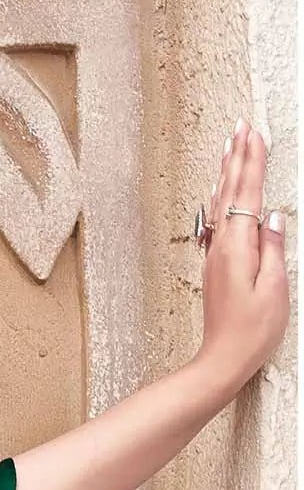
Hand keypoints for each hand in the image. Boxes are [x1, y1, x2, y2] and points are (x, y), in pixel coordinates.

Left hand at [194, 115, 289, 397]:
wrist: (221, 361)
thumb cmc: (249, 332)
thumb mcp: (274, 288)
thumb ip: (274, 249)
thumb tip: (274, 218)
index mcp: (237, 247)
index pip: (248, 193)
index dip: (253, 161)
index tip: (255, 134)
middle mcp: (220, 248)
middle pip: (230, 193)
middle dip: (237, 158)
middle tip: (240, 128)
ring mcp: (215, 257)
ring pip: (220, 206)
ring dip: (227, 175)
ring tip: (229, 150)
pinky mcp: (215, 268)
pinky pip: (217, 223)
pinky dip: (221, 201)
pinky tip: (219, 196)